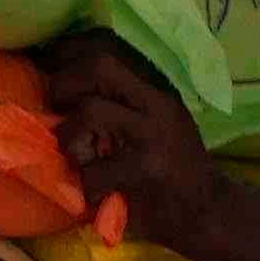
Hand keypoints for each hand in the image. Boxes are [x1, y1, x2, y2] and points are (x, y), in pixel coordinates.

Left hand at [38, 38, 225, 239]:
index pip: (110, 46)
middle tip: (58, 112)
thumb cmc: (169, 172)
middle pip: (100, 66)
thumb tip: (56, 85)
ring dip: (70, 138)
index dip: (70, 50)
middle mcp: (158, 104)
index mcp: (156, 91)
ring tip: (80, 160)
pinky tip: (99, 194)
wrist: (209, 214)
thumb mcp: (152, 126)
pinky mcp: (148, 168)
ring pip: (91, 111)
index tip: (49, 66)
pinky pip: (94, 169)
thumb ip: (118, 104)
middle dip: (64, 85)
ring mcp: (155, 134)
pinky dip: (86, 185)